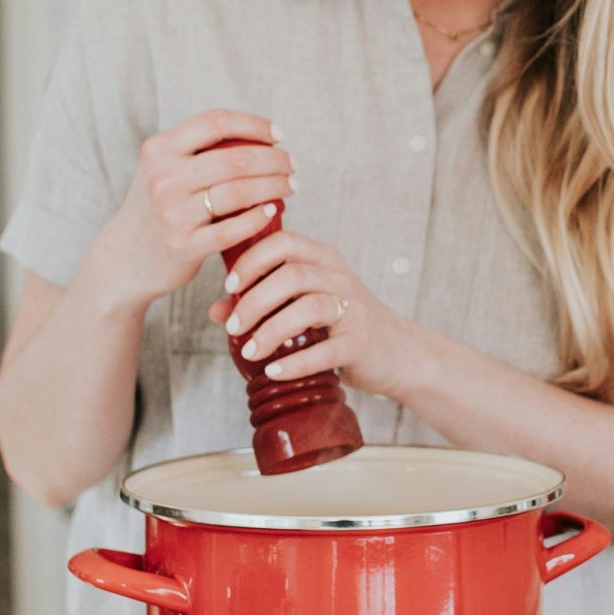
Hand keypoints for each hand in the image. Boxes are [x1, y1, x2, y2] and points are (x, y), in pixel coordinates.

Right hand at [87, 109, 295, 307]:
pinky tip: (272, 210)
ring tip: (290, 186)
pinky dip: (258, 217)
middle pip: (235, 158)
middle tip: (292, 165)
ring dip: (274, 187)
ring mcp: (172, 213)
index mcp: (159, 149)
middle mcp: (164, 177)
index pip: (215, 122)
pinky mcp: (183, 245)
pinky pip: (233, 228)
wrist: (125, 257)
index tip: (278, 134)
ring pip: (239, 192)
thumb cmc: (157, 207)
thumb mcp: (163, 169)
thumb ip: (197, 150)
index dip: (254, 125)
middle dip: (274, 160)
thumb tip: (258, 136)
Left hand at [207, 231, 417, 399]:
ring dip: (271, 331)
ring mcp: (353, 308)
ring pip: (308, 308)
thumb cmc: (343, 324)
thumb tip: (216, 311)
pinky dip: (295, 362)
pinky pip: (325, 350)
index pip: (282, 243)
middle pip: (291, 275)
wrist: (397, 352)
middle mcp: (338, 277)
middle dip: (254, 301)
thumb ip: (263, 302)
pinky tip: (274, 371)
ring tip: (249, 352)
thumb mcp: (304, 305)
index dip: (251, 260)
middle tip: (233, 327)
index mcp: (322, 259)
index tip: (230, 285)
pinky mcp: (360, 342)